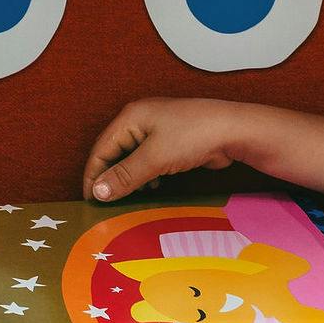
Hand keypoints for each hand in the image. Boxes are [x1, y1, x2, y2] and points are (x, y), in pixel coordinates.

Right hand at [83, 96, 270, 202]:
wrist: (234, 131)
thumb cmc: (193, 136)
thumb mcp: (154, 158)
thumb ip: (125, 175)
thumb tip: (97, 192)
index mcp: (131, 117)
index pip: (101, 148)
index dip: (93, 175)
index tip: (89, 201)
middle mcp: (141, 121)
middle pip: (115, 153)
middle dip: (110, 178)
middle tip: (106, 204)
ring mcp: (158, 131)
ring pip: (132, 159)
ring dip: (129, 179)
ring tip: (129, 199)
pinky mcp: (172, 142)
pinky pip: (149, 161)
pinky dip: (146, 176)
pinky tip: (153, 188)